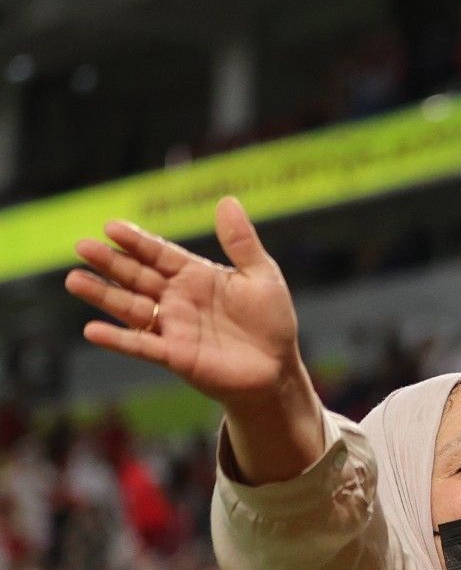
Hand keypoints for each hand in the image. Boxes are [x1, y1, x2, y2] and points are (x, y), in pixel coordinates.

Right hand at [65, 196, 303, 409]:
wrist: (277, 368)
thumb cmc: (270, 321)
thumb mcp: (262, 276)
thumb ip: (241, 242)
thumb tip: (227, 200)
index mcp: (195, 275)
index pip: (159, 254)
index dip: (137, 241)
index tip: (111, 227)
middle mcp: (177, 299)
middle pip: (137, 276)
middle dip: (110, 262)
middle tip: (82, 246)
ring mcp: (173, 327)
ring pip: (130, 307)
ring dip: (102, 295)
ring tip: (74, 280)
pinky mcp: (175, 356)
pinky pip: (142, 345)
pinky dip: (118, 339)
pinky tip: (93, 330)